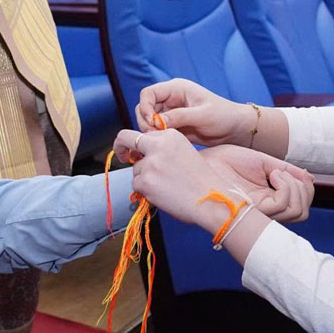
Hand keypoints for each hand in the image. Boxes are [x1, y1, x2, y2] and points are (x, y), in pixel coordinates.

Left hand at [115, 129, 299, 232]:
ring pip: (135, 169)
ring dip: (145, 178)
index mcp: (170, 135)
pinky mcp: (145, 181)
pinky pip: (136, 186)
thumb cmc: (202, 180)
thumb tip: (137, 155)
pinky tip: (164, 194)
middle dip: (120, 148)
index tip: (133, 151)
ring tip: (167, 187)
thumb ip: (162, 149)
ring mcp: (150, 163)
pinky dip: (146, 192)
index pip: (141, 133)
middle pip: (125, 139)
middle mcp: (158, 145)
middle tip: (122, 157)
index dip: (137, 144)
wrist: (213, 199)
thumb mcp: (184, 152)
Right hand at [136, 78, 247, 144]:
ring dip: (151, 131)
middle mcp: (170, 99)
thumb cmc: (223, 116)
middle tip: (158, 135)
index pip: (148, 93)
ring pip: (148, 121)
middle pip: (144, 107)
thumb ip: (179, 117)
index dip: (145, 107)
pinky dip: (157, 138)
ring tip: (164, 140)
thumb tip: (157, 122)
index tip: (152, 122)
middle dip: (146, 121)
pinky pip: (157, 131)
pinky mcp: (173, 126)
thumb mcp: (202, 115)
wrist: (235, 129)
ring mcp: (171, 113)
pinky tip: (167, 144)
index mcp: (176, 88)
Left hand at [198, 145, 311, 222]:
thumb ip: (285, 171)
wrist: (205, 162)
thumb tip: (309, 178)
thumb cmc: (226, 162)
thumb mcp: (262, 162)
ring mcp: (262, 212)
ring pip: (296, 212)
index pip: (302, 204)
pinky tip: (272, 175)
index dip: (306, 188)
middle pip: (302, 212)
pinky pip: (281, 206)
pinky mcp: (254, 210)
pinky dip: (285, 187)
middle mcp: (268, 209)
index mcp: (270, 198)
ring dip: (294, 187)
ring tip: (276, 174)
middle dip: (303, 190)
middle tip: (282, 173)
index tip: (288, 171)